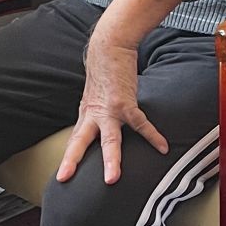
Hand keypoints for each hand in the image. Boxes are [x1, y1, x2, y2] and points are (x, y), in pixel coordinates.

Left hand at [56, 39, 167, 185]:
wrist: (109, 46)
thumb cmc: (106, 69)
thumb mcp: (95, 94)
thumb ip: (98, 110)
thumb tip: (102, 122)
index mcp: (87, 114)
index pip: (75, 140)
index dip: (69, 157)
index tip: (62, 177)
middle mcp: (93, 114)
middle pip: (80, 140)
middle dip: (72, 160)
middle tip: (64, 177)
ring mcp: (109, 110)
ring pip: (109, 139)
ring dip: (111, 160)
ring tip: (112, 179)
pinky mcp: (125, 103)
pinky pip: (141, 125)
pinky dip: (153, 137)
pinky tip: (163, 148)